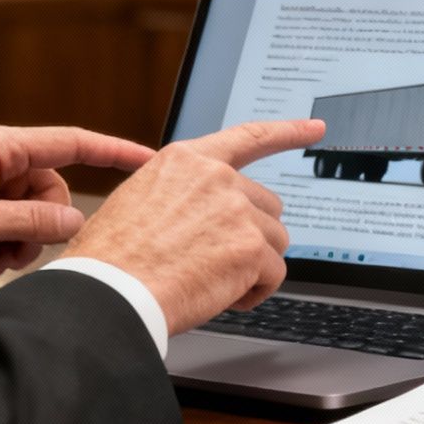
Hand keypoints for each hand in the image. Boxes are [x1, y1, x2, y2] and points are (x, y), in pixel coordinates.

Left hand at [0, 124, 154, 296]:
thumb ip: (34, 220)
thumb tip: (75, 221)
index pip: (70, 143)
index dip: (112, 151)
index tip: (145, 159)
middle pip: (54, 192)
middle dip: (42, 226)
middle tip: (14, 248)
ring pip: (37, 217)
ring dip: (21, 245)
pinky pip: (15, 232)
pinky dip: (4, 252)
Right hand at [64, 119, 323, 334]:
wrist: (109, 292)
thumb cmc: (112, 259)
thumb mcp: (139, 201)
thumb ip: (183, 194)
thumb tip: (208, 214)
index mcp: (187, 161)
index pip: (249, 137)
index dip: (287, 132)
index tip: (314, 127)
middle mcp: (216, 177)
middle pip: (266, 206)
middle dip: (251, 236)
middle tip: (215, 261)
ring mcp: (237, 210)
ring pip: (274, 242)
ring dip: (252, 266)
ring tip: (210, 281)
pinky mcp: (251, 247)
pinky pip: (274, 275)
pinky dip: (253, 293)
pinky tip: (220, 296)